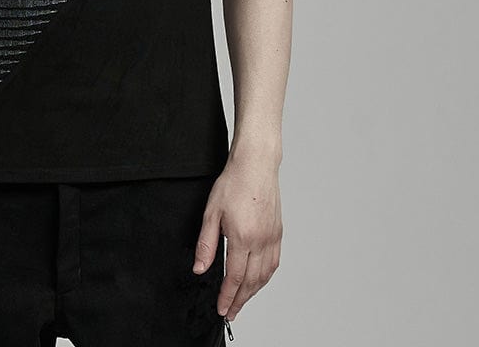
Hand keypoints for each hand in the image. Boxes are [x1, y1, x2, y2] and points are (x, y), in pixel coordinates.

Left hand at [192, 154, 281, 323]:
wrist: (256, 165)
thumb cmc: (233, 183)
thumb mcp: (211, 212)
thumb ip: (206, 243)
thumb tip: (200, 268)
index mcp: (243, 237)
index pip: (234, 278)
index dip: (228, 297)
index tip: (222, 310)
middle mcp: (261, 241)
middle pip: (251, 282)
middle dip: (240, 301)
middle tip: (231, 313)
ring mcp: (272, 238)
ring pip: (265, 276)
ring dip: (253, 292)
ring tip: (242, 301)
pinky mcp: (278, 232)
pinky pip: (274, 263)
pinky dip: (265, 278)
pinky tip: (258, 281)